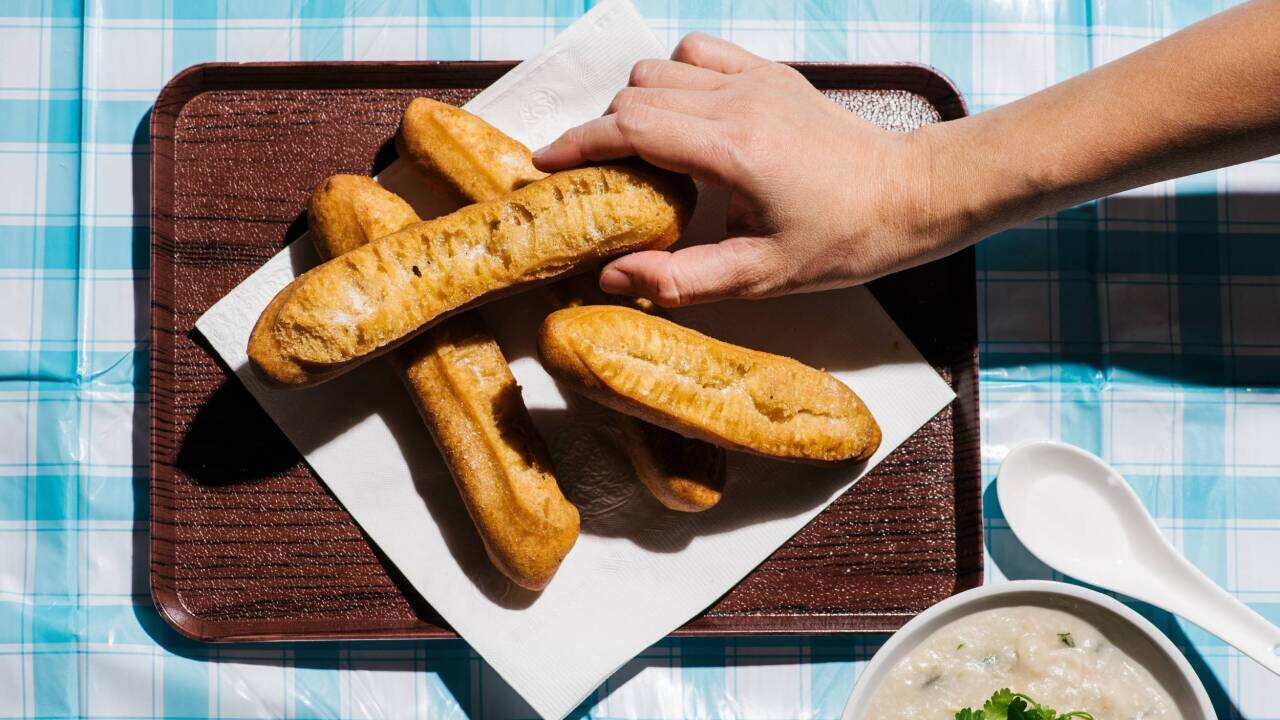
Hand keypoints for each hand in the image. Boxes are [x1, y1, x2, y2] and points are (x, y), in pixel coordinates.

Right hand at [533, 33, 961, 306]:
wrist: (908, 195)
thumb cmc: (842, 240)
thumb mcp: (761, 277)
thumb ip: (682, 279)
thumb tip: (613, 279)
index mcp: (733, 149)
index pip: (629, 126)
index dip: (577, 143)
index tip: (544, 163)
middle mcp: (739, 100)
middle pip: (635, 94)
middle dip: (600, 131)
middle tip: (593, 176)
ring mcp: (756, 79)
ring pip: (660, 67)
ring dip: (635, 104)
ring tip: (638, 152)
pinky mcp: (770, 73)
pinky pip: (698, 53)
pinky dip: (673, 77)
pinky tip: (680, 117)